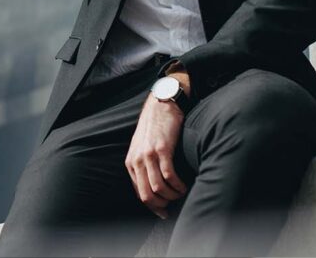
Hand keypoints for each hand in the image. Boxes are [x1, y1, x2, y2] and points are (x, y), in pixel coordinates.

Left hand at [125, 93, 188, 218]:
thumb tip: (154, 187)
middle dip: (162, 205)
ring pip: (158, 188)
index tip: (164, 212)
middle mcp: (137, 160)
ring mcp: (149, 155)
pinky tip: (184, 185)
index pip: (139, 193)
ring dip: (172, 196)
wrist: (161, 104)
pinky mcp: (162, 149)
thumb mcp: (142, 146)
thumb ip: (144, 165)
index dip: (153, 207)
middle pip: (147, 194)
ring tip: (181, 193)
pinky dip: (178, 185)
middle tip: (173, 206)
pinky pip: (169, 176)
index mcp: (131, 162)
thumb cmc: (155, 126)